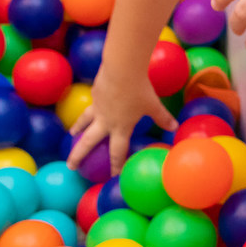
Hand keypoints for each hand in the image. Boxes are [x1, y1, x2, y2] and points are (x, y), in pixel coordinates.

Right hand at [64, 64, 178, 175]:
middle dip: (78, 155)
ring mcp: (98, 107)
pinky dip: (88, 109)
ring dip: (76, 130)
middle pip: (88, 142)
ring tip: (71, 136)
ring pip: (83, 122)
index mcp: (121, 127)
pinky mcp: (95, 94)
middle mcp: (106, 121)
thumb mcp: (153, 105)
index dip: (115, 166)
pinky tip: (90, 107)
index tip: (111, 177)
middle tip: (70, 166)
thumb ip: (162, 117)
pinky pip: (90, 105)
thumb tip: (174, 126)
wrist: (122, 69)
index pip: (117, 152)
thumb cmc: (140, 90)